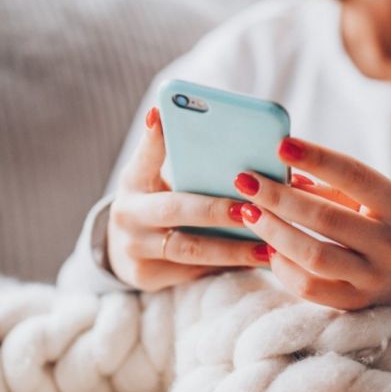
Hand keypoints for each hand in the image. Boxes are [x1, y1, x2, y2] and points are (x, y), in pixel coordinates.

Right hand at [107, 108, 270, 290]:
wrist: (122, 249)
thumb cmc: (152, 200)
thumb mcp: (150, 174)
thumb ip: (166, 151)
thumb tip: (171, 114)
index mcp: (133, 180)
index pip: (145, 156)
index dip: (155, 138)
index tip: (165, 115)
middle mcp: (128, 215)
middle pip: (176, 209)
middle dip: (215, 210)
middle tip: (250, 208)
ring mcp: (135, 249)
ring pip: (190, 249)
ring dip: (232, 248)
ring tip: (269, 245)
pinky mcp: (147, 277)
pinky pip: (195, 272)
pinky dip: (228, 266)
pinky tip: (258, 262)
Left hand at [234, 137, 390, 309]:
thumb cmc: (389, 222)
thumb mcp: (378, 198)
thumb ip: (335, 187)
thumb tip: (285, 176)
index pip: (354, 176)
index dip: (316, 158)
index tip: (280, 145)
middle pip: (325, 218)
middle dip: (278, 198)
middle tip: (245, 181)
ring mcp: (374, 278)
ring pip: (313, 256)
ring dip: (274, 232)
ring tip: (248, 213)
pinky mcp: (356, 303)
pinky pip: (310, 289)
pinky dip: (283, 268)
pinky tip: (268, 249)